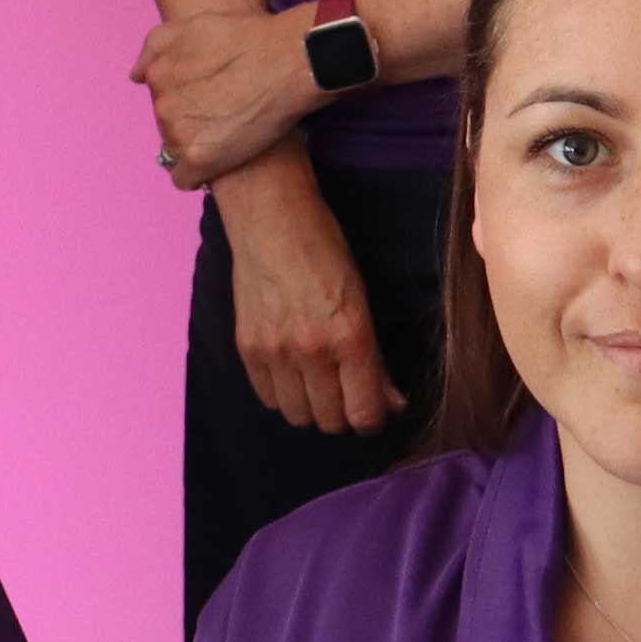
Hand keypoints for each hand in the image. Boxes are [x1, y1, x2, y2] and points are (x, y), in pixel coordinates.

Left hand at [138, 7, 318, 188]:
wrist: (290, 61)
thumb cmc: (250, 39)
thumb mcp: (193, 25)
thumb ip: (156, 47)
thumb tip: (136, 76)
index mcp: (158, 75)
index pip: (162, 98)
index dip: (189, 98)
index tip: (211, 96)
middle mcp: (162, 105)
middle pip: (168, 125)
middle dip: (192, 120)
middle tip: (226, 111)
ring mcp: (178, 133)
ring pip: (178, 150)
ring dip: (199, 144)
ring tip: (232, 131)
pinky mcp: (199, 158)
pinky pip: (184, 179)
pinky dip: (200, 174)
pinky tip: (220, 161)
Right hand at [217, 168, 397, 434]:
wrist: (271, 220)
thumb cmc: (325, 251)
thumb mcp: (363, 300)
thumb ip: (376, 359)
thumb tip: (393, 404)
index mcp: (350, 336)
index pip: (364, 413)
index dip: (374, 420)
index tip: (374, 410)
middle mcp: (311, 350)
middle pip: (331, 421)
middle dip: (344, 414)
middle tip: (348, 393)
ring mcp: (275, 351)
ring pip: (298, 416)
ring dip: (313, 408)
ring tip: (319, 384)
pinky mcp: (247, 348)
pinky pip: (267, 398)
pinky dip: (284, 394)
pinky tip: (292, 372)